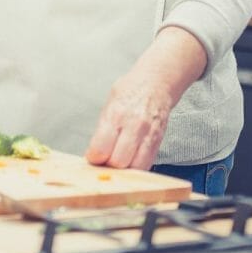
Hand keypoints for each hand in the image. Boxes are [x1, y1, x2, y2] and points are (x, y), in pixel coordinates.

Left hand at [84, 29, 204, 170]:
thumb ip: (101, 130)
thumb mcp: (109, 105)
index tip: (93, 157)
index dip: (94, 158)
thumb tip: (93, 155)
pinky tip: (130, 162)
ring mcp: (148, 134)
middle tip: (106, 161)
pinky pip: (147, 164)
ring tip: (118, 162)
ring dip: (124, 170)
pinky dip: (136, 168)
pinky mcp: (158, 141)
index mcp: (116, 114)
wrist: (157, 83)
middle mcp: (133, 125)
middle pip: (118, 161)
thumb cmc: (130, 92)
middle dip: (109, 166)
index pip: (101, 148)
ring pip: (134, 167)